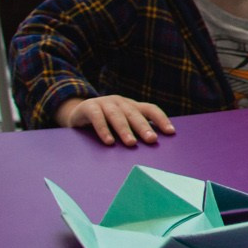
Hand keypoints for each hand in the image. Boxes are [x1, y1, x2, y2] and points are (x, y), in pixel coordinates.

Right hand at [58, 95, 174, 146]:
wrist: (77, 112)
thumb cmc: (105, 122)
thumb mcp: (120, 124)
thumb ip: (134, 130)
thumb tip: (153, 144)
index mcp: (131, 106)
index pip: (150, 109)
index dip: (161, 119)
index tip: (170, 132)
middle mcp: (120, 102)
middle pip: (134, 114)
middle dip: (144, 127)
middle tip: (151, 139)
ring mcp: (104, 103)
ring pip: (117, 116)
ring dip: (125, 130)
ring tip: (131, 143)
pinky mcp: (89, 107)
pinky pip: (97, 118)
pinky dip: (103, 130)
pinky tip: (109, 142)